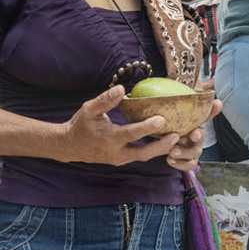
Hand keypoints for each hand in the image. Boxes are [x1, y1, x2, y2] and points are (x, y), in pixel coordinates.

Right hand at [62, 86, 177, 165]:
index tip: (162, 119)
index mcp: (109, 138)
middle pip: (144, 153)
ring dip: (161, 150)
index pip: (131, 134)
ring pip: (145, 157)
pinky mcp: (123, 160)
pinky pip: (141, 156)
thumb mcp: (89, 109)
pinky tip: (166, 141)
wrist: (70, 146)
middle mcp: (117, 153)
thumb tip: (122, 88)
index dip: (147, 127)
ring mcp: (120, 159)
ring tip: (178, 138)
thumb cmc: (81, 125)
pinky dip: (154, 150)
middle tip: (177, 135)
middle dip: (161, 146)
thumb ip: (105, 100)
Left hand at [166, 98, 221, 172]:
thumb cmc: (170, 126)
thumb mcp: (172, 115)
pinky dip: (180, 164)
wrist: (163, 141)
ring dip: (184, 152)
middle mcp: (197, 136)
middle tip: (192, 134)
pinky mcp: (189, 162)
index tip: (202, 114)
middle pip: (201, 137)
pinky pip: (189, 165)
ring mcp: (194, 150)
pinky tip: (169, 159)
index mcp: (195, 121)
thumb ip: (181, 104)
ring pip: (194, 153)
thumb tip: (196, 90)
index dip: (210, 113)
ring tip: (172, 151)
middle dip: (198, 136)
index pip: (206, 115)